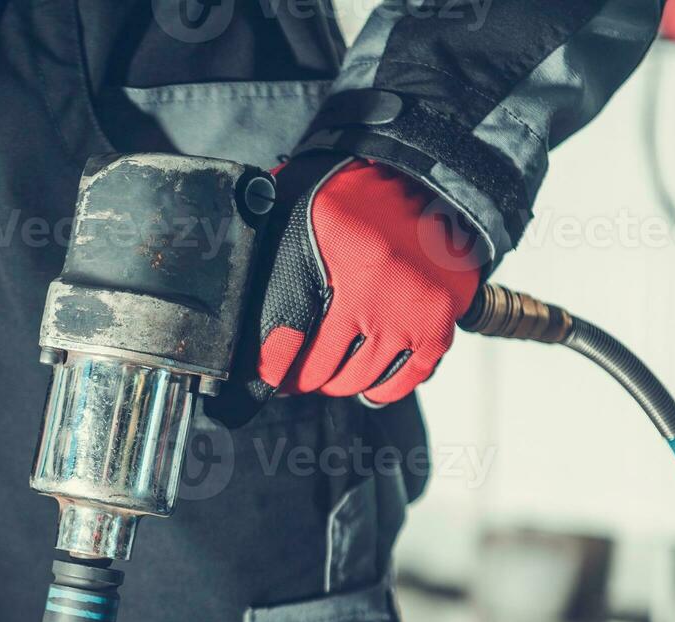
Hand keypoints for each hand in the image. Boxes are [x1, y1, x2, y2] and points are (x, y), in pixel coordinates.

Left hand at [249, 154, 480, 405]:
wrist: (429, 182)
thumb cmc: (355, 199)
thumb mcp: (296, 212)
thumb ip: (270, 260)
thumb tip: (237, 317)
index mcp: (328, 251)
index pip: (283, 338)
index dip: (268, 366)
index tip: (263, 374)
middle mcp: (370, 287)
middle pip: (318, 369)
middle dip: (300, 375)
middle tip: (295, 367)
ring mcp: (408, 311)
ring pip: (355, 381)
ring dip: (336, 379)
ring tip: (329, 364)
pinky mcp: (437, 326)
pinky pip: (399, 383)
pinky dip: (378, 385)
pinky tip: (365, 369)